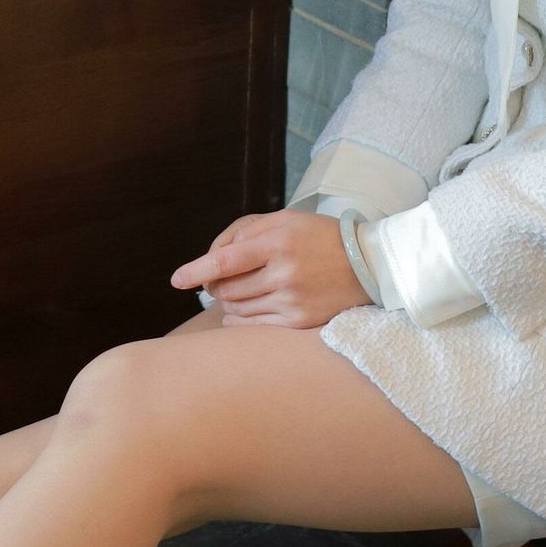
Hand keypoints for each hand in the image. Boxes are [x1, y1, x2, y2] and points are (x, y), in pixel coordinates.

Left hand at [169, 208, 374, 329]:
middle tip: (220, 281)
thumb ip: (245, 232)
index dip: (196, 271)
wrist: (368, 264)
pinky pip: (254, 327)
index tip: (177, 280)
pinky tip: (245, 311)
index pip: (224, 261)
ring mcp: (293, 301)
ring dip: (229, 302)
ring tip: (241, 291)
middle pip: (227, 289)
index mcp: (278, 241)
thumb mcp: (283, 219)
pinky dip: (241, 320)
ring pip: (237, 309)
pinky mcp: (300, 322)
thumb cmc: (318, 236)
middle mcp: (284, 273)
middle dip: (216, 286)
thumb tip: (211, 261)